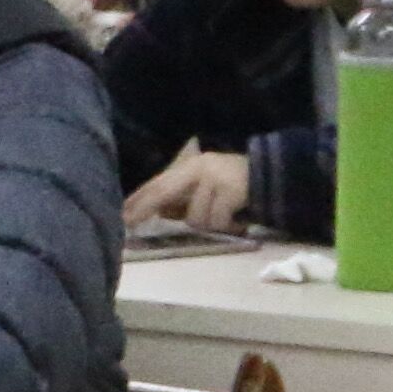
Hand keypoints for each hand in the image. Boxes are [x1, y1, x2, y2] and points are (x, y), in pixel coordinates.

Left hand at [126, 144, 253, 233]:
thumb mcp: (203, 187)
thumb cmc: (230, 186)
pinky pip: (217, 221)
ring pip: (194, 217)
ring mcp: (215, 179)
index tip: (121, 214)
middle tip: (128, 223)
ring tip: (223, 216)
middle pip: (164, 191)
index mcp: (189, 166)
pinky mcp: (231, 192)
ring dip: (207, 223)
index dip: (137, 199)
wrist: (271, 176)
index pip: (157, 183)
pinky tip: (236, 220)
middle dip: (145, 208)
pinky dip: (226, 226)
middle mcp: (199, 168)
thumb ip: (181, 199)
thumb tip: (157, 213)